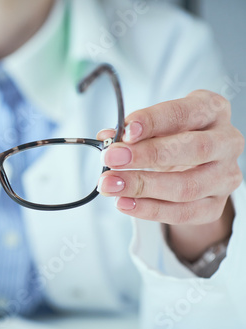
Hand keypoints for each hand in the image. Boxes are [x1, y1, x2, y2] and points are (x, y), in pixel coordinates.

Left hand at [97, 90, 243, 259]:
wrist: (193, 167)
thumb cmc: (171, 137)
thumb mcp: (155, 126)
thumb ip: (133, 131)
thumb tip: (106, 138)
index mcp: (211, 110)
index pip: (184, 113)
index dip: (153, 121)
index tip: (125, 131)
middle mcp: (227, 141)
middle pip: (193, 149)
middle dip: (147, 155)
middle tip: (112, 158)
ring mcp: (226, 176)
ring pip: (187, 186)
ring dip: (142, 187)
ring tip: (110, 185)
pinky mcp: (216, 205)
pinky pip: (183, 213)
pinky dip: (149, 209)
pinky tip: (123, 203)